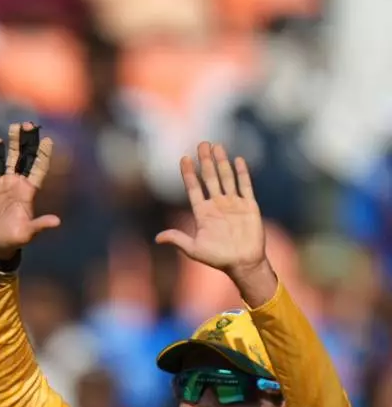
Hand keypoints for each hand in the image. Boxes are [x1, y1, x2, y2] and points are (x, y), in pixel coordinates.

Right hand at [0, 122, 61, 256]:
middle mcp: (20, 185)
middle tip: (28, 124)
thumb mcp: (27, 233)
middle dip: (28, 141)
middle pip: (26, 157)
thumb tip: (57, 222)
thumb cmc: (13, 240)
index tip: (47, 140)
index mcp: (29, 192)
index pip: (39, 168)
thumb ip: (40, 225)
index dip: (44, 154)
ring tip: (14, 126)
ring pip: (11, 158)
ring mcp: (7, 185)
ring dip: (13, 143)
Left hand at [155, 143, 265, 274]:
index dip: (188, 174)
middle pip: (209, 178)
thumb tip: (157, 238)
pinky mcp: (249, 206)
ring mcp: (233, 204)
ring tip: (216, 146)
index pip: (194, 188)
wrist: (243, 263)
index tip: (184, 158)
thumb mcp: (194, 250)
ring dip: (221, 162)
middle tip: (201, 143)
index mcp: (203, 213)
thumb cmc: (218, 258)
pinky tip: (238, 159)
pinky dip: (242, 173)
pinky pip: (245, 186)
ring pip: (226, 178)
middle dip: (205, 161)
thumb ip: (178, 240)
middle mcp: (217, 205)